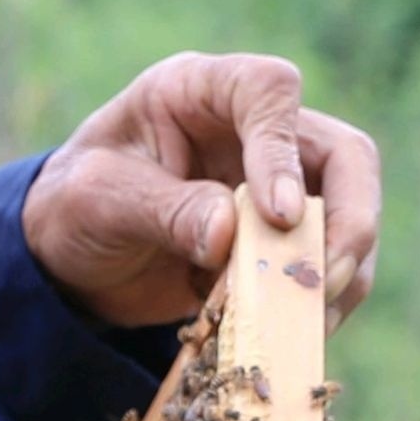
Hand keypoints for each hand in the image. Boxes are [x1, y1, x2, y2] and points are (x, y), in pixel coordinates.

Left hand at [21, 51, 383, 332]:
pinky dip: (321, 300)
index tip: (274, 216)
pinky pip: (329, 264)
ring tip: (308, 320)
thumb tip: (229, 235)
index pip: (269, 89)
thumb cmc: (72, 209)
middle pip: (343, 155)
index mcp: (199, 91)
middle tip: (329, 279)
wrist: (70, 263)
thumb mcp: (98, 202)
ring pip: (349, 213)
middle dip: (349, 220)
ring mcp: (276, 185)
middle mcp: (251, 130)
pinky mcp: (282, 240)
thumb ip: (163, 210)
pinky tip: (290, 331)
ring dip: (342, 271)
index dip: (282, 150)